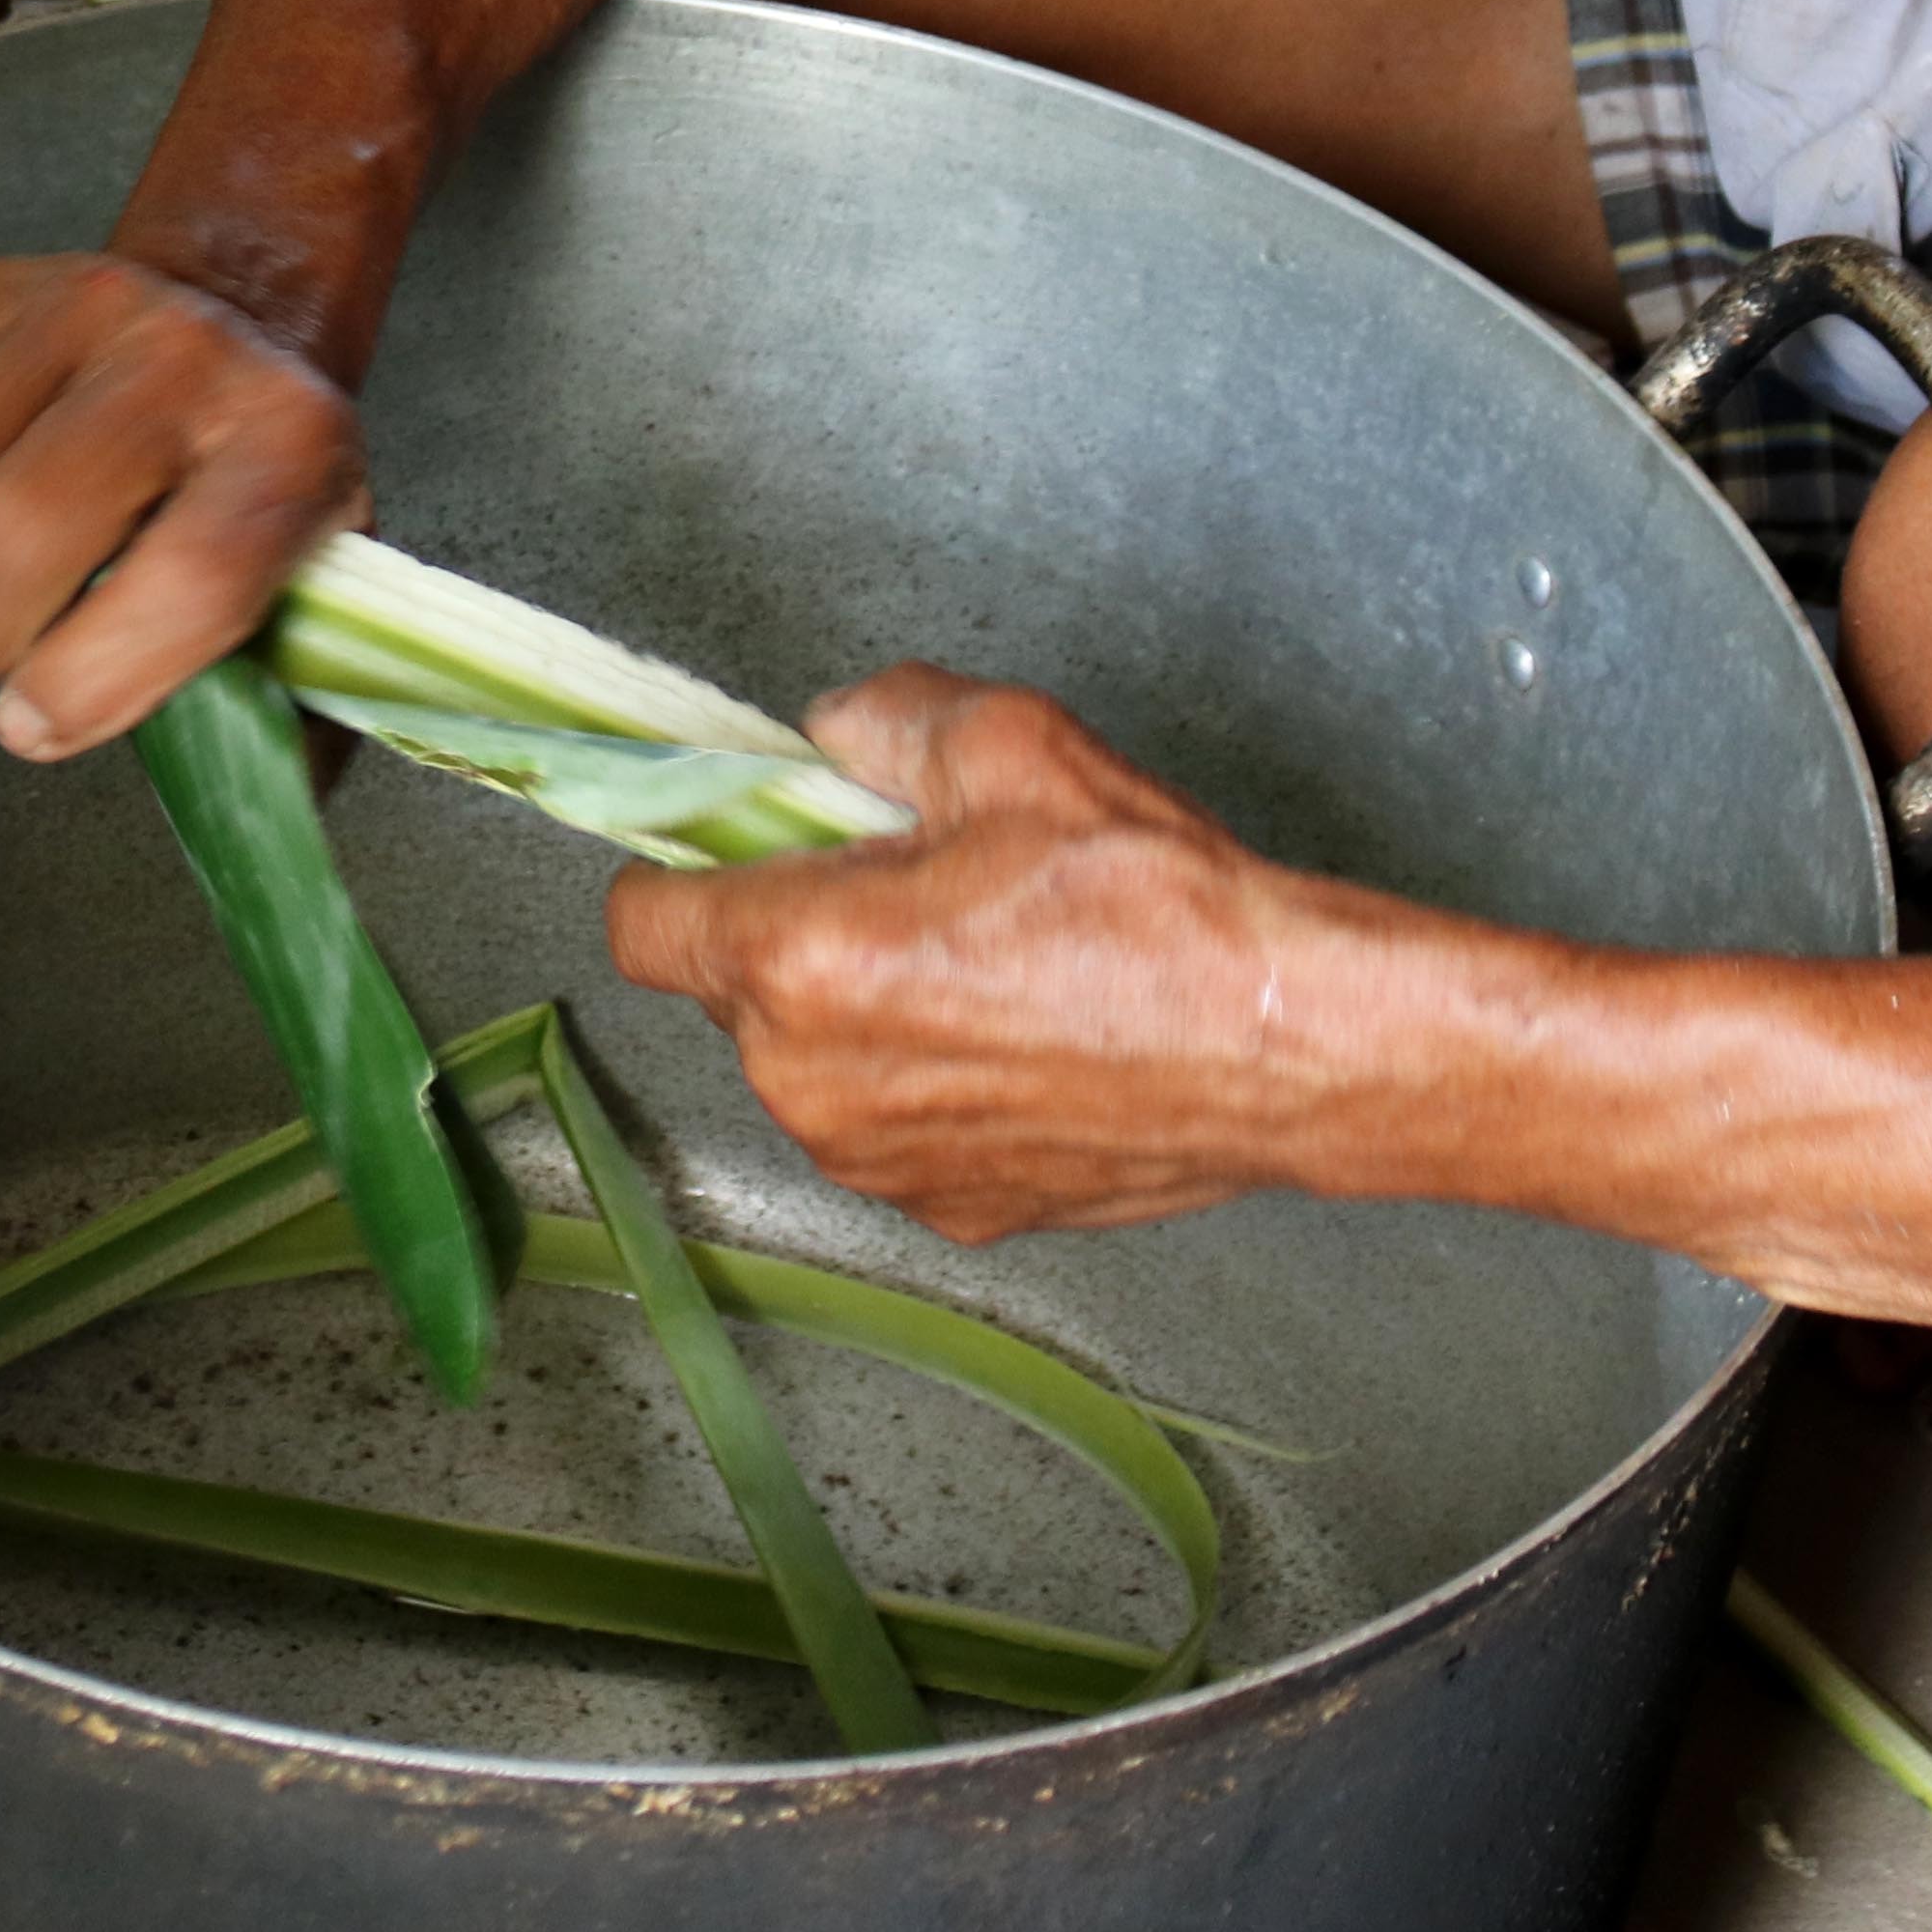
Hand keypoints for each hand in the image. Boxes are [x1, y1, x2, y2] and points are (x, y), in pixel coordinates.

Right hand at [0, 254, 362, 758]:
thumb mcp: (320, 581)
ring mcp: (84, 309)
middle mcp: (189, 366)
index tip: (38, 723)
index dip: (97, 676)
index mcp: (287, 456)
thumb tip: (247, 820)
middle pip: (31, 516)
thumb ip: (293, 710)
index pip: (192, 578)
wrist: (239, 311)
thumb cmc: (261, 475)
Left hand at [603, 668, 1322, 1240]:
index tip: (741, 843)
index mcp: (801, 963)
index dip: (686, 868)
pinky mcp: (955, 1211)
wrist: (1288, 1039)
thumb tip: (833, 731)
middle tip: (913, 881)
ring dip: (863, 1012)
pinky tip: (1028, 1032)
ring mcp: (884, 1164)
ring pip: (816, 1066)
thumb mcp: (1010, 744)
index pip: (643, 924)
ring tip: (988, 959)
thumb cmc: (1156, 905)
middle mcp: (815, 1086)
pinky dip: (933, 1081)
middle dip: (795, 930)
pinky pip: (897, 1127)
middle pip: (733, 993)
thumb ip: (884, 720)